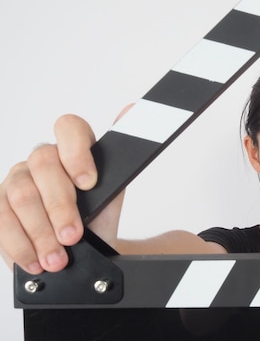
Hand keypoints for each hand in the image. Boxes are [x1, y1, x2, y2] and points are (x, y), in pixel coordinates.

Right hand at [0, 112, 125, 273]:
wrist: (85, 250)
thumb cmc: (98, 216)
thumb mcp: (114, 190)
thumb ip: (121, 158)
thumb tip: (134, 110)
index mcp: (71, 148)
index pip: (69, 128)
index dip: (77, 153)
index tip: (90, 184)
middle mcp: (41, 159)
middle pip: (43, 166)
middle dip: (60, 207)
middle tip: (73, 236)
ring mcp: (16, 180)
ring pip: (20, 196)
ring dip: (41, 232)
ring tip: (57, 258)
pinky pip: (1, 221)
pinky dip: (20, 245)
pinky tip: (35, 260)